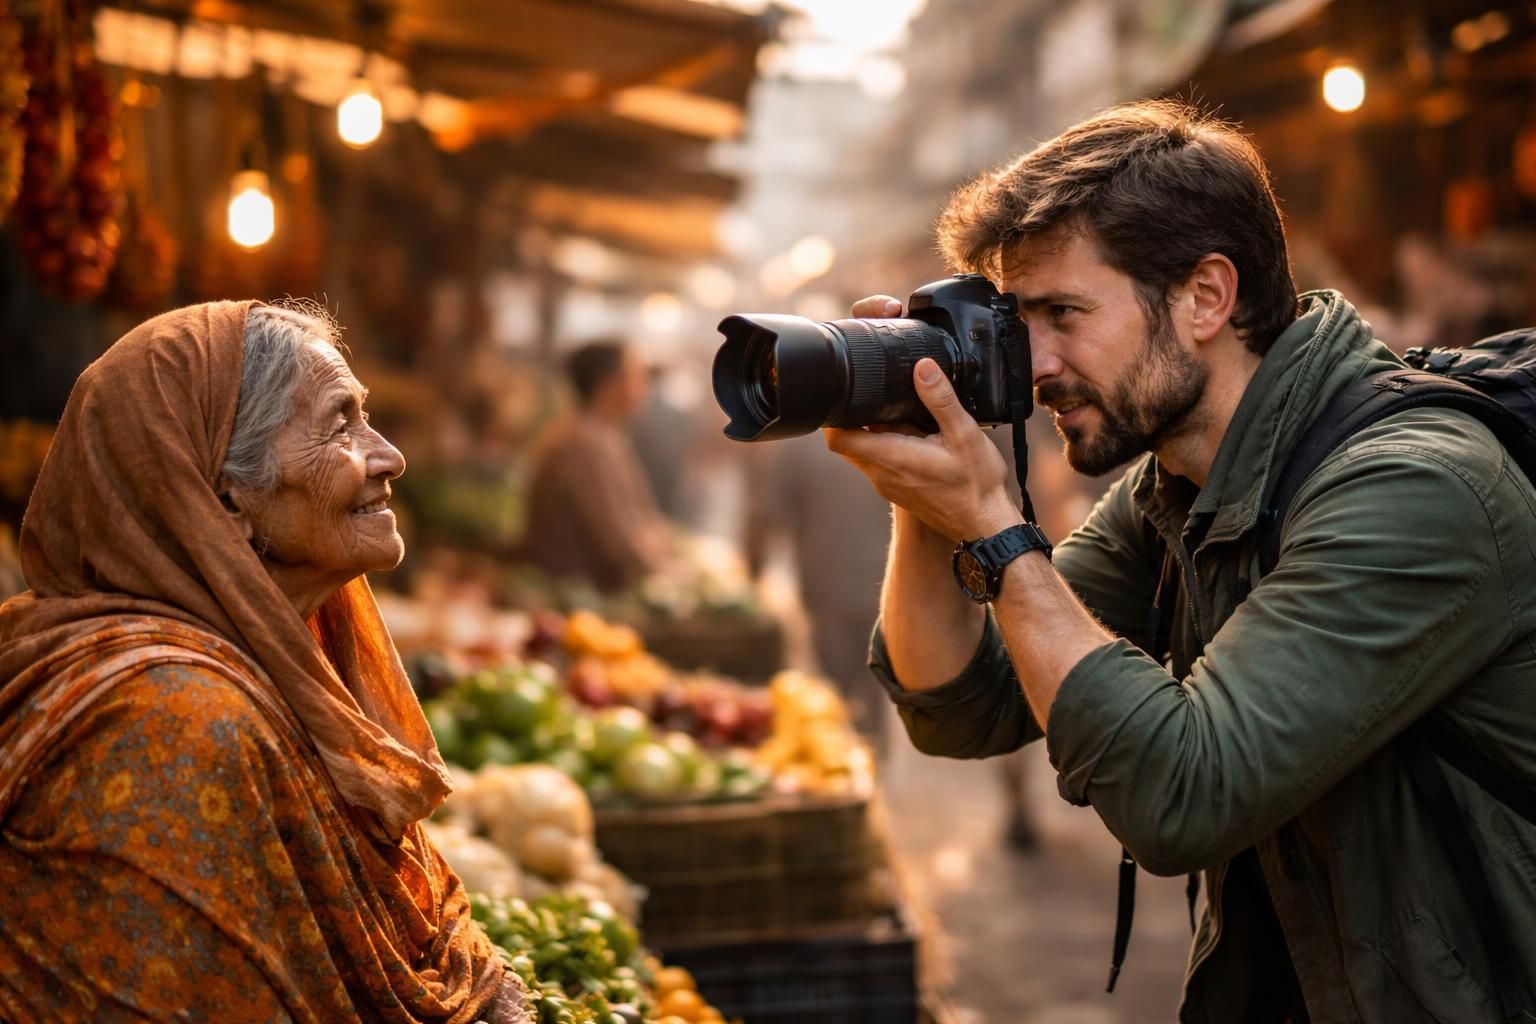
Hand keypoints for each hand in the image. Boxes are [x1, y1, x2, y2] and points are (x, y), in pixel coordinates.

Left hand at [824, 357, 1022, 541]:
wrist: (985, 525)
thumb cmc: (976, 485)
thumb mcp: (964, 433)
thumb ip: (940, 399)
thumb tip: (922, 368)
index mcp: (891, 458)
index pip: (838, 439)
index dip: (833, 416)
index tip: (846, 396)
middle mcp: (882, 475)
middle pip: (848, 443)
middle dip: (858, 419)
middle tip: (884, 401)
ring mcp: (888, 486)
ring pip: (865, 453)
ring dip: (876, 434)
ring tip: (906, 418)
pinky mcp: (898, 491)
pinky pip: (880, 465)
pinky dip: (888, 448)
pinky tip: (917, 438)